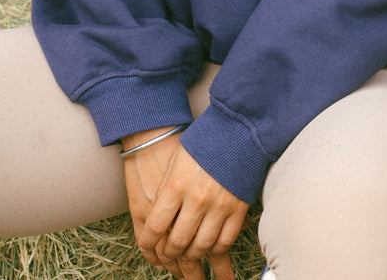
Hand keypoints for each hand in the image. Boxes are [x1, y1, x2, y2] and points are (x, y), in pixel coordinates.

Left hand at [122, 128, 248, 279]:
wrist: (235, 130)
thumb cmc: (202, 143)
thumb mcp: (176, 162)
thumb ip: (167, 190)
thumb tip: (160, 219)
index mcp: (177, 185)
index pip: (156, 225)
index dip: (149, 242)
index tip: (148, 247)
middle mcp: (197, 198)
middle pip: (179, 241)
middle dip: (170, 254)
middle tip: (169, 256)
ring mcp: (219, 205)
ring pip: (202, 246)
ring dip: (193, 256)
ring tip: (188, 256)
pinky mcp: (238, 209)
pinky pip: (225, 241)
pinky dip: (216, 250)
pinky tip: (210, 249)